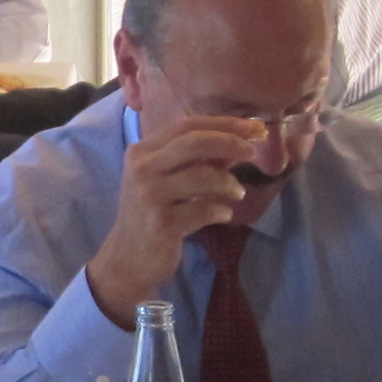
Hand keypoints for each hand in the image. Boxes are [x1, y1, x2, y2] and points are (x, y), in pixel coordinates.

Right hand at [84, 113, 258, 329]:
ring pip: (202, 176)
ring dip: (229, 183)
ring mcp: (150, 196)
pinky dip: (222, 210)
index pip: (187, 125)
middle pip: (194, 142)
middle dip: (230, 142)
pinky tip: (223, 214)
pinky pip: (204, 209)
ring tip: (238, 193)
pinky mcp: (161, 224)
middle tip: (252, 152)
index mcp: (142, 151)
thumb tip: (240, 139)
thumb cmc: (152, 213)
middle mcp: (142, 168)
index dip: (224, 123)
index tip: (253, 128)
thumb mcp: (168, 179)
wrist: (128, 258)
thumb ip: (198, 158)